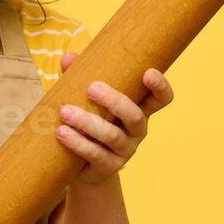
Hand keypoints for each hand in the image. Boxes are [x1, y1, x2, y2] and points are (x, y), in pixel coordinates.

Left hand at [55, 51, 174, 185]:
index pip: (161, 99)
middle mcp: (137, 131)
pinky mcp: (108, 167)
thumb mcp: (85, 98)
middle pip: (135, 116)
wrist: (81, 165)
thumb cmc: (88, 120)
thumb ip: (79, 77)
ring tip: (65, 112)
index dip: (160, 87)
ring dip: (88, 122)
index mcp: (139, 109)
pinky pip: (95, 155)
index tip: (148, 72)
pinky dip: (78, 143)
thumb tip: (68, 57)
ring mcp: (125, 151)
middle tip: (91, 88)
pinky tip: (62, 133)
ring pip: (112, 136)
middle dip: (115, 101)